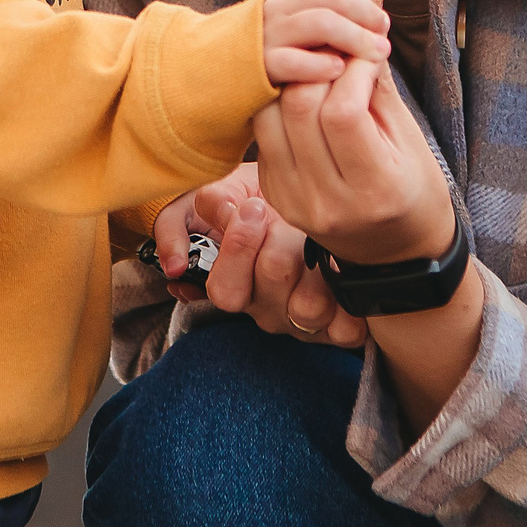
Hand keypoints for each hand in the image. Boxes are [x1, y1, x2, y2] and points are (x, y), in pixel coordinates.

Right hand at [150, 165, 367, 347]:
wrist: (314, 203)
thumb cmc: (261, 200)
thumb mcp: (221, 195)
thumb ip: (189, 218)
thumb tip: (176, 263)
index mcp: (233, 284)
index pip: (224, 289)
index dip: (238, 248)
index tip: (251, 208)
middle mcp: (266, 308)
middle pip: (271, 284)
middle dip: (280, 241)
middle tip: (286, 218)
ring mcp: (301, 321)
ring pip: (309, 307)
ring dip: (317, 267)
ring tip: (318, 242)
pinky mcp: (338, 329)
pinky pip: (347, 331)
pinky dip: (351, 305)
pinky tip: (346, 274)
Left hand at [256, 55, 455, 266]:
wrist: (394, 252)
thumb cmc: (413, 188)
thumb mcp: (410, 141)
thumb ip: (379, 91)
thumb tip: (358, 37)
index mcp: (373, 190)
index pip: (343, 113)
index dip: (353, 70)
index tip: (368, 52)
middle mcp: (326, 201)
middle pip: (299, 110)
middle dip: (318, 68)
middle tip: (339, 53)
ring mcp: (294, 202)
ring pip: (270, 118)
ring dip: (293, 84)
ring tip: (320, 72)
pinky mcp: (274, 194)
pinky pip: (264, 136)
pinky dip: (281, 107)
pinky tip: (306, 98)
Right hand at [261, 0, 390, 85]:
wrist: (214, 70)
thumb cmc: (271, 50)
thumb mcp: (295, 19)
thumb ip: (328, 12)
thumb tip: (378, 16)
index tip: (381, 13)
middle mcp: (282, 5)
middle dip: (368, 14)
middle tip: (384, 36)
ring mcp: (269, 33)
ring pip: (320, 23)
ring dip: (356, 38)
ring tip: (376, 55)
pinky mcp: (260, 65)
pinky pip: (293, 61)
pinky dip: (320, 65)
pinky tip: (337, 71)